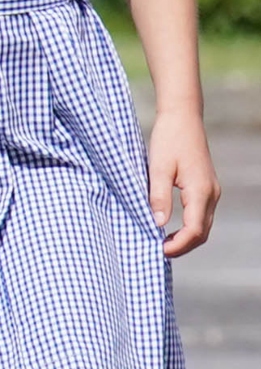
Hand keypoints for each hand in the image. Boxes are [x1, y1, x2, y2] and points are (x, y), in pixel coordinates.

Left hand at [153, 108, 221, 255]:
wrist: (183, 117)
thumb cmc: (168, 139)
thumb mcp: (157, 166)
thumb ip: (158, 195)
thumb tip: (158, 223)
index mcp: (201, 191)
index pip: (194, 230)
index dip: (178, 245)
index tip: (159, 250)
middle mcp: (211, 194)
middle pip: (202, 232)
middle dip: (183, 246)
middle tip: (159, 251)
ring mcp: (211, 191)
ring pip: (203, 224)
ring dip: (186, 237)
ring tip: (163, 242)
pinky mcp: (206, 187)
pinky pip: (201, 214)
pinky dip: (189, 226)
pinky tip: (170, 226)